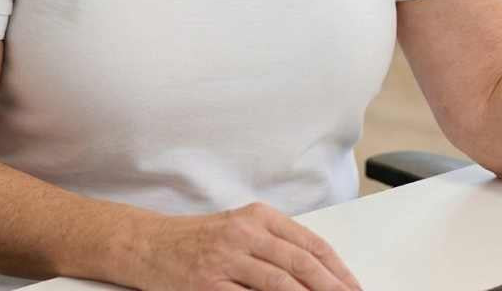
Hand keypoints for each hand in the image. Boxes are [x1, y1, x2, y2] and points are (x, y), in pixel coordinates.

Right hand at [140, 201, 361, 290]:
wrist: (148, 242)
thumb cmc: (196, 238)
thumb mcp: (239, 229)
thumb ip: (273, 245)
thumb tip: (314, 274)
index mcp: (257, 216)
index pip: (308, 242)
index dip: (336, 268)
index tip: (353, 286)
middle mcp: (244, 233)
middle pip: (300, 263)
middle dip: (331, 287)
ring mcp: (226, 258)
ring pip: (279, 283)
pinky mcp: (208, 283)